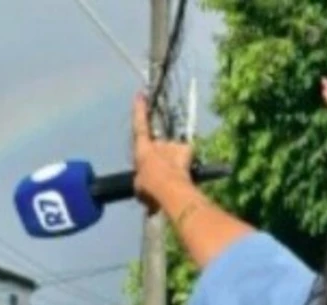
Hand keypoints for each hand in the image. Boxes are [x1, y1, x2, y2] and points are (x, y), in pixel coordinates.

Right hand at [132, 93, 193, 212]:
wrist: (169, 189)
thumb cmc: (150, 189)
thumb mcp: (139, 186)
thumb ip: (142, 180)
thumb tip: (146, 186)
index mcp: (142, 149)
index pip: (139, 125)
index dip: (139, 110)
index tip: (141, 94)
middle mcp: (158, 143)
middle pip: (159, 147)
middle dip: (161, 159)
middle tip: (162, 178)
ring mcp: (173, 145)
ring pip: (173, 153)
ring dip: (173, 163)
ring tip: (173, 181)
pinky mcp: (186, 150)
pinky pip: (186, 154)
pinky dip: (186, 162)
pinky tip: (185, 173)